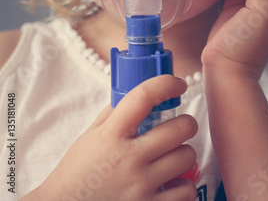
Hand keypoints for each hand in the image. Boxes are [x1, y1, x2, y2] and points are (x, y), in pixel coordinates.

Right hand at [36, 75, 197, 200]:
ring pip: (186, 157)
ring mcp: (140, 186)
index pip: (143, 97)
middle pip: (179, 128)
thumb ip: (114, 114)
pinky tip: (171, 183)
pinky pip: (186, 191)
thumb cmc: (76, 172)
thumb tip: (139, 94)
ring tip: (172, 156)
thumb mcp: (90, 136)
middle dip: (185, 122)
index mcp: (111, 134)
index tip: (177, 83)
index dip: (165, 84)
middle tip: (181, 125)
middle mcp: (128, 159)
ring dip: (182, 153)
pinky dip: (183, 186)